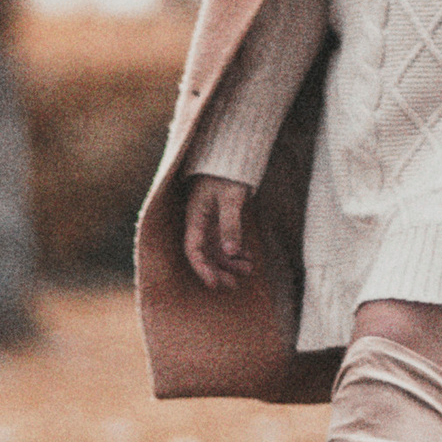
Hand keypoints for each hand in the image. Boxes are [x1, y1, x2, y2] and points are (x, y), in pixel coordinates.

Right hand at [183, 175, 257, 293]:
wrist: (230, 157)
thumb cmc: (227, 175)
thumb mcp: (230, 199)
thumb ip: (230, 224)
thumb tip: (230, 252)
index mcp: (195, 217)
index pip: (193, 249)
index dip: (202, 268)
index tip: (214, 283)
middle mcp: (199, 224)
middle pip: (204, 255)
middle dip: (218, 271)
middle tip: (234, 284)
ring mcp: (209, 223)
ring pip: (216, 251)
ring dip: (229, 263)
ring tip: (248, 270)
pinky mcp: (220, 222)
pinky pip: (225, 243)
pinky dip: (236, 253)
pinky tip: (248, 258)